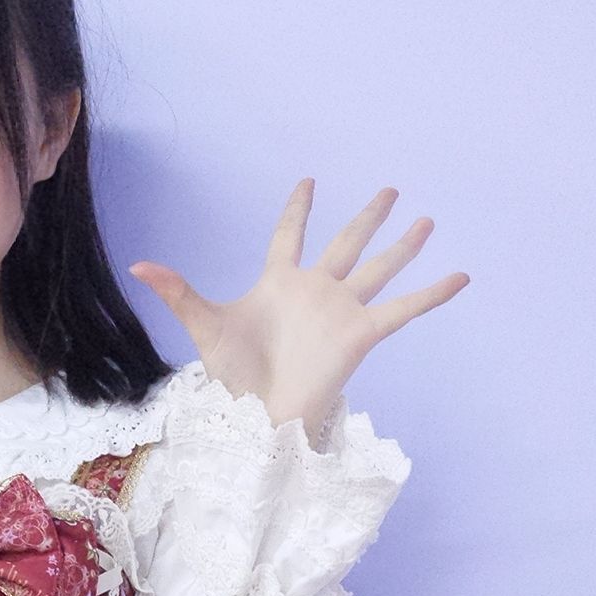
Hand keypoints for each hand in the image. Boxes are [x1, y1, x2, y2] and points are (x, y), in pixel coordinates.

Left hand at [127, 178, 468, 438]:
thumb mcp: (204, 324)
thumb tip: (136, 264)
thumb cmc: (232, 376)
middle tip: (391, 189)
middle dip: (367, 217)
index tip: (309, 181)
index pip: (290, 235)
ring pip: (378, 267)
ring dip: (402, 244)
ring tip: (427, 219)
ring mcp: (341, 310)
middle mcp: (314, 291)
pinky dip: (431, 293)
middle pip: (346, 243)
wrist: (259, 414)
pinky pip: (404, 308)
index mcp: (278, 283)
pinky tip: (460, 275)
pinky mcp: (362, 333)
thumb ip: (177, 290)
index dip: (298, 209)